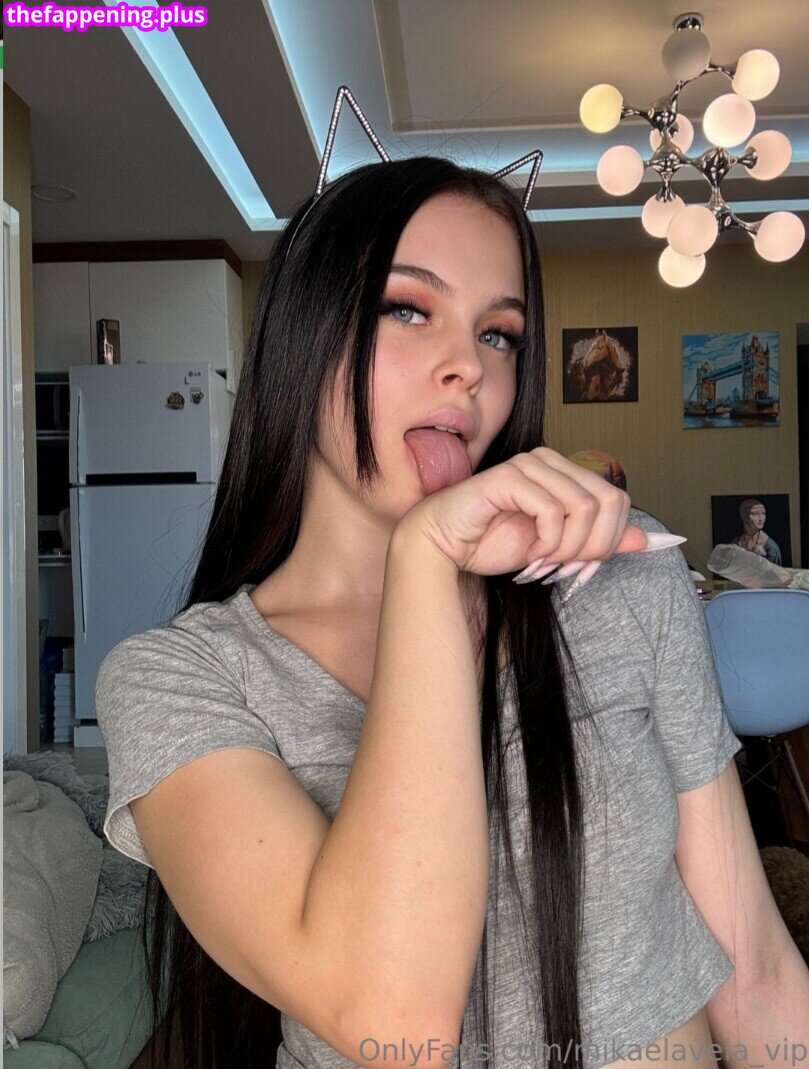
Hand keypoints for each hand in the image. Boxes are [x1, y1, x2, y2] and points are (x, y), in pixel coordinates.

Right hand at [398, 445, 648, 578]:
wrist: (443, 546)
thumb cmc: (491, 542)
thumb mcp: (558, 548)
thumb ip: (598, 541)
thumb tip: (645, 539)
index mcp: (564, 473)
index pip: (618, 500)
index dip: (610, 539)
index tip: (583, 566)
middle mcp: (550, 462)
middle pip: (610, 502)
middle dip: (595, 546)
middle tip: (567, 568)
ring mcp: (530, 465)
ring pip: (585, 507)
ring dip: (569, 547)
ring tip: (545, 563)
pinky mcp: (510, 477)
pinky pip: (552, 511)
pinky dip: (548, 543)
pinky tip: (531, 554)